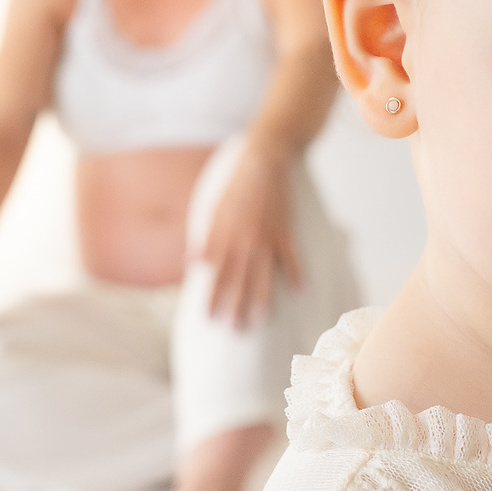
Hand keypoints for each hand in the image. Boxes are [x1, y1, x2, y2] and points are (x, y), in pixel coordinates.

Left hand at [197, 144, 302, 326]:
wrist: (263, 161)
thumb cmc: (235, 186)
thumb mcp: (213, 210)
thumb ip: (205, 239)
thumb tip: (192, 262)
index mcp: (225, 235)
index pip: (216, 273)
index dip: (212, 296)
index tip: (207, 317)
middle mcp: (245, 240)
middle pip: (240, 279)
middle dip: (235, 305)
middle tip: (233, 330)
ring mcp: (267, 237)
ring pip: (264, 274)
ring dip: (262, 298)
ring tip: (261, 320)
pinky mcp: (285, 231)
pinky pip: (291, 257)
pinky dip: (296, 273)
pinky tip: (299, 290)